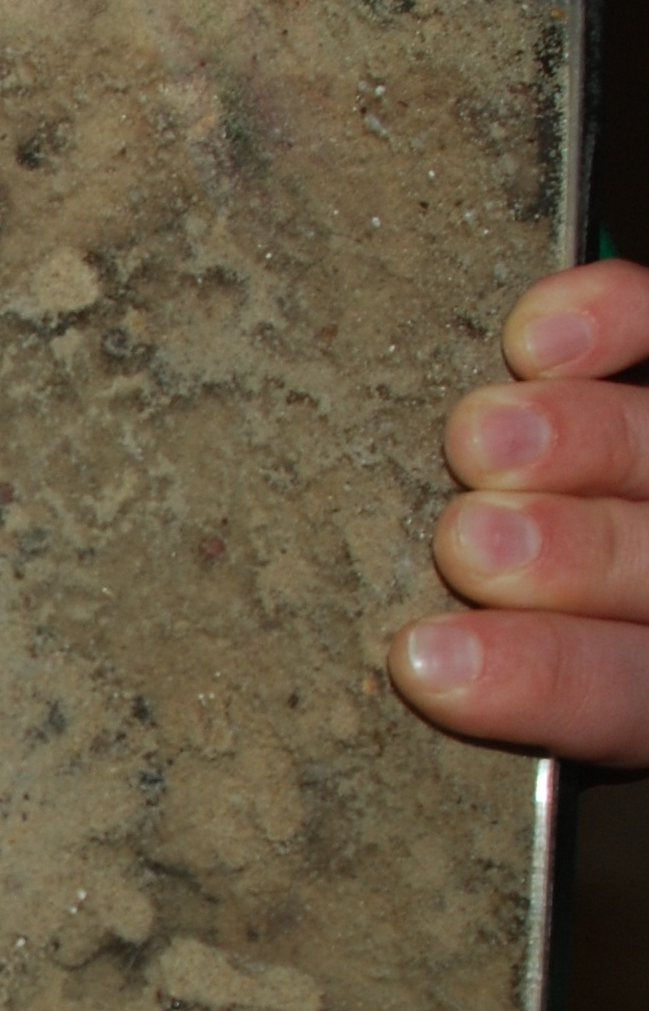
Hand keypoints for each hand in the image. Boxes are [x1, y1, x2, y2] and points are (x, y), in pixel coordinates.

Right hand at [390, 259, 648, 767]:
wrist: (608, 475)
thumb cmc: (553, 592)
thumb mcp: (560, 653)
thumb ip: (515, 660)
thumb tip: (388, 653)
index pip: (622, 690)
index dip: (540, 680)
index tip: (427, 663)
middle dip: (567, 553)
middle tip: (469, 540)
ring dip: (577, 438)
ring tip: (478, 433)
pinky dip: (618, 320)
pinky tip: (539, 337)